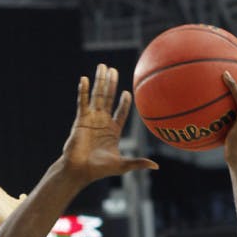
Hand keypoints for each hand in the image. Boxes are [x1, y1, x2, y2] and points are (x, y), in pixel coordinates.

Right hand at [61, 63, 158, 185]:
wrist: (80, 170)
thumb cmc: (99, 170)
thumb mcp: (122, 165)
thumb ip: (138, 162)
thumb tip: (156, 166)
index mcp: (113, 130)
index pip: (120, 112)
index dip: (124, 103)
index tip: (127, 92)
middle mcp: (102, 122)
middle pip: (108, 98)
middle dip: (110, 84)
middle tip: (113, 70)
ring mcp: (91, 119)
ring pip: (96, 96)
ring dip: (99, 81)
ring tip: (102, 66)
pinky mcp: (80, 119)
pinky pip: (82, 102)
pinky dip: (82, 91)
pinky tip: (84, 79)